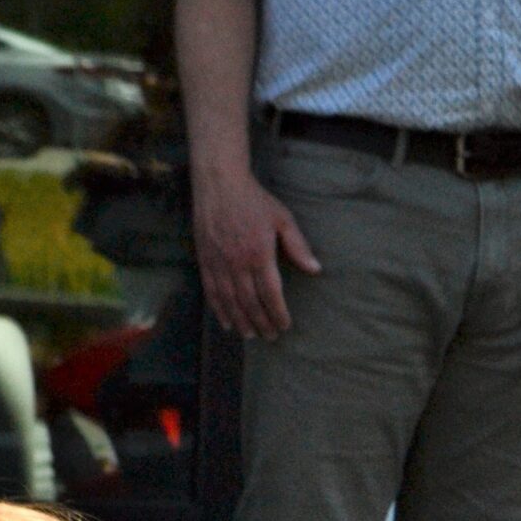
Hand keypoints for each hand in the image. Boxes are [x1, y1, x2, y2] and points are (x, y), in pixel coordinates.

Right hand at [192, 169, 320, 337]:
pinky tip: (226, 323)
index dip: (278, 313)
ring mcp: (219, 263)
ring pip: (230, 303)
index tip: (284, 326)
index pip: (271, 294)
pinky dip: (219, 311)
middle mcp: (238, 263)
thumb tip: (315, 269)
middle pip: (250, 303)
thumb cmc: (254, 200)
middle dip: (261, 323)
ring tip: (250, 335)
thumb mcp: (282, 218)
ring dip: (241, 322)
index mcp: (259, 253)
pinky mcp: (205, 261)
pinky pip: (212, 293)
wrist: (219, 183)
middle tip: (270, 336)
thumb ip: (298, 245)